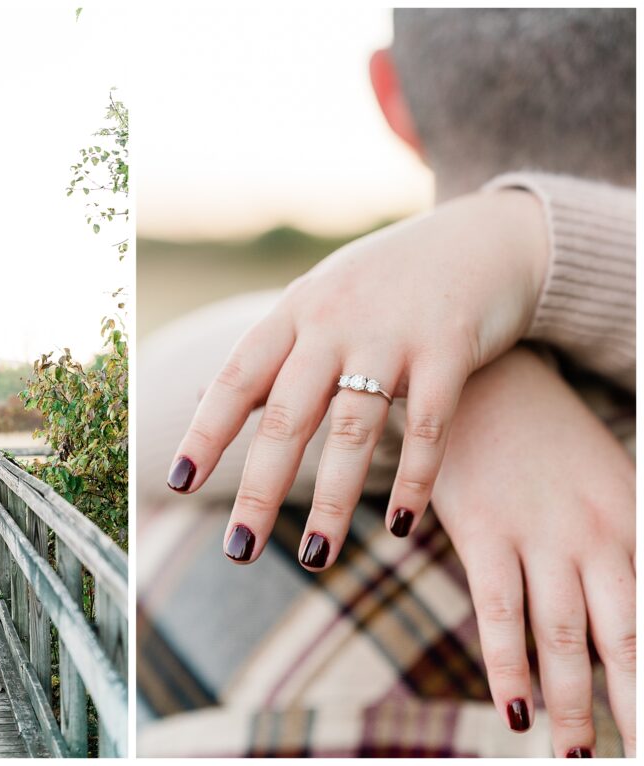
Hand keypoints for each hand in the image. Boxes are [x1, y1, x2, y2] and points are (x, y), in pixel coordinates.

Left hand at [168, 189, 548, 568]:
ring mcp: (391, 335)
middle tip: (237, 550)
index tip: (178, 483)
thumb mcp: (314, 305)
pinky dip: (413, 479)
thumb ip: (263, 356)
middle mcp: (333, 323)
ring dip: (334, 501)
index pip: (235, 379)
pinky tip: (401, 526)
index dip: (205, 432)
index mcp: (292, 314)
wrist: (480, 237)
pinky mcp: (450, 348)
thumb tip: (198, 397)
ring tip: (315, 558)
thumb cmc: (381, 284)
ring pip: (352, 429)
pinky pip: (428, 425)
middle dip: (260, 488)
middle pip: (287, 416)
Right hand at [431, 346, 633, 756]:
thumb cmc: (539, 430)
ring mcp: (538, 533)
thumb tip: (624, 603)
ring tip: (581, 757)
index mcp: (632, 517)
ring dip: (574, 705)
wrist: (480, 372)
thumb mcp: (600, 476)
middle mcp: (596, 532)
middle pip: (627, 638)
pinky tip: (516, 713)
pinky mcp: (482, 530)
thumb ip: (617, 538)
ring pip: (564, 637)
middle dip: (638, 704)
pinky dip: (508, 668)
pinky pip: (499, 612)